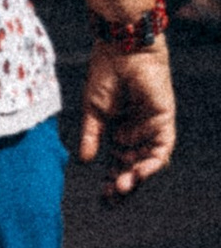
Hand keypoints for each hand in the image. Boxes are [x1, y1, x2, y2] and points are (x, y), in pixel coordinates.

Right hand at [78, 43, 175, 200]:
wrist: (121, 50)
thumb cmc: (105, 74)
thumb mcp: (93, 111)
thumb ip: (92, 136)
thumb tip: (84, 160)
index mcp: (119, 131)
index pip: (118, 163)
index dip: (111, 180)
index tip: (102, 194)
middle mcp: (137, 133)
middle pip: (134, 167)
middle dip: (124, 184)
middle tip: (111, 197)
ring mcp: (151, 128)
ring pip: (148, 162)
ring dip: (136, 177)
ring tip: (122, 188)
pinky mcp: (164, 121)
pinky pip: (161, 149)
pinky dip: (151, 163)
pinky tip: (138, 173)